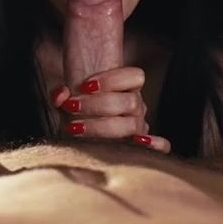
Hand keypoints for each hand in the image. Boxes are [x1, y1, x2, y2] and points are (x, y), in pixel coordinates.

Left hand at [50, 66, 171, 153]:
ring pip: (133, 125)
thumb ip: (60, 95)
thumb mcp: (64, 101)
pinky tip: (140, 143)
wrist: (76, 131)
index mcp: (125, 88)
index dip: (112, 80)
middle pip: (130, 102)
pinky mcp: (139, 145)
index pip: (136, 77)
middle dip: (97, 105)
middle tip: (73, 108)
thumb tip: (62, 94)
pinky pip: (162, 146)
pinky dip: (156, 144)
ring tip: (77, 128)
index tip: (85, 86)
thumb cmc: (74, 113)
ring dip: (102, 126)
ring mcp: (138, 126)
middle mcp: (135, 107)